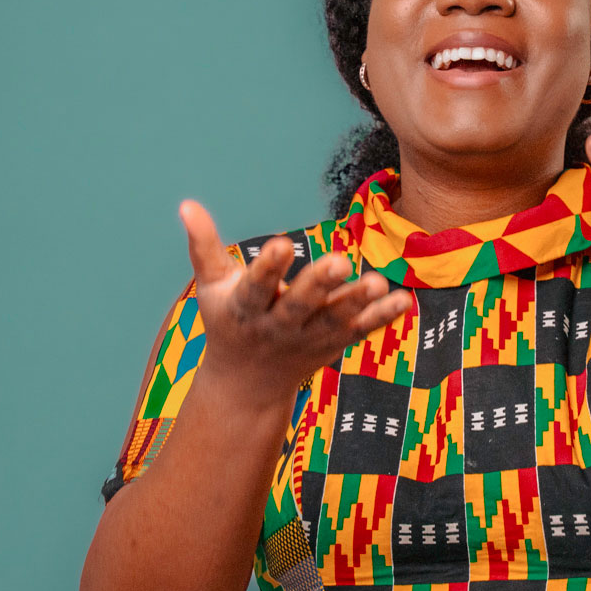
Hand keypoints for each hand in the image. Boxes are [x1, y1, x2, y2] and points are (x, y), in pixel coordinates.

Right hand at [177, 200, 412, 404]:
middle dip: (318, 286)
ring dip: (357, 303)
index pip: (256, 289)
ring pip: (335, 320)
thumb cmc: (228, 323)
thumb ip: (204, 246)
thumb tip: (187, 204)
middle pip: (299, 307)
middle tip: (339, 262)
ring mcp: (309, 338)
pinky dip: (382, 318)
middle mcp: (278, 327)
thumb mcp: (212, 288)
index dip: (268, 269)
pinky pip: (361, 331)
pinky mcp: (335, 344)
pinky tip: (404, 300)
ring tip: (376, 281)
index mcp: (246, 309)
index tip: (283, 244)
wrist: (247, 386)